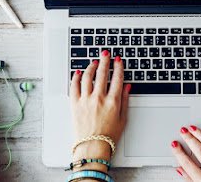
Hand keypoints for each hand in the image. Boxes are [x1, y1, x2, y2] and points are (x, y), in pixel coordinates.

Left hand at [70, 50, 130, 170]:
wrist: (93, 147)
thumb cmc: (109, 135)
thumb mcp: (123, 117)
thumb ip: (124, 99)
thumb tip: (126, 86)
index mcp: (113, 101)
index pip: (117, 78)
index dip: (118, 66)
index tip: (118, 60)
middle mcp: (99, 98)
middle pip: (102, 73)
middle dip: (105, 61)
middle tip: (105, 54)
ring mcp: (86, 100)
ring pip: (88, 77)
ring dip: (91, 67)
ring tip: (93, 62)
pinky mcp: (75, 104)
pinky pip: (74, 86)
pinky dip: (76, 77)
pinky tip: (78, 72)